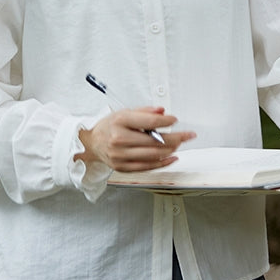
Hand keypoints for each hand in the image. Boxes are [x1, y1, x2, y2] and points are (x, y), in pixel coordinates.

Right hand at [75, 106, 195, 171]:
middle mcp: (119, 139)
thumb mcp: (124, 113)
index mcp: (120, 122)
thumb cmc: (109, 127)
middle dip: (176, 138)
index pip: (150, 122)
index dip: (167, 121)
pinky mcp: (123, 167)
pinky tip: (172, 157)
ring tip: (179, 144)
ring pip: (153, 155)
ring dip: (171, 150)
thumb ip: (145, 112)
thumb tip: (162, 111)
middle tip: (187, 135)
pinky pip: (147, 167)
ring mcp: (121, 156)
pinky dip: (163, 163)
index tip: (175, 119)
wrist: (92, 143)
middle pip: (155, 141)